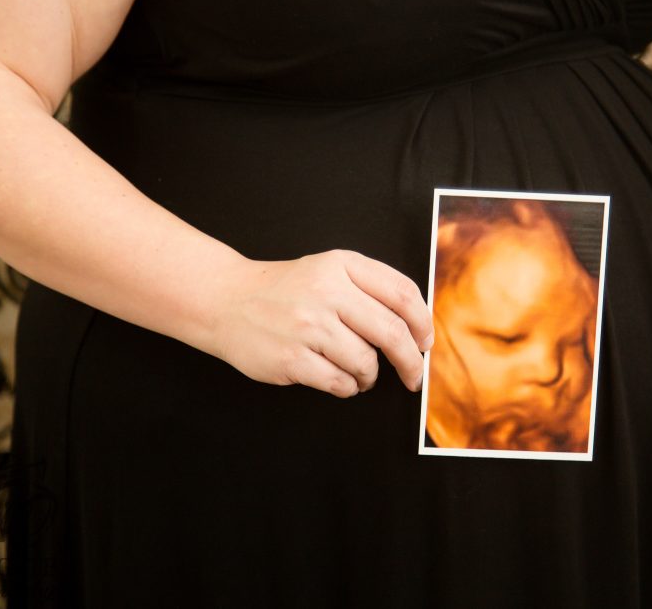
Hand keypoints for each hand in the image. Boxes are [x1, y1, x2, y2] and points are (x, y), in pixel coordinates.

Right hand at [211, 249, 433, 397]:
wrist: (227, 300)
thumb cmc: (287, 290)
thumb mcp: (329, 269)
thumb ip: (371, 287)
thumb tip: (417, 327)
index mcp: (342, 265)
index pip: (402, 293)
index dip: (423, 323)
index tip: (425, 342)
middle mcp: (326, 292)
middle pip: (392, 332)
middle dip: (411, 362)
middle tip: (414, 376)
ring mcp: (308, 326)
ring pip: (366, 362)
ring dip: (370, 376)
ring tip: (360, 373)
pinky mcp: (291, 358)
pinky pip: (340, 382)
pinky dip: (347, 386)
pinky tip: (338, 379)